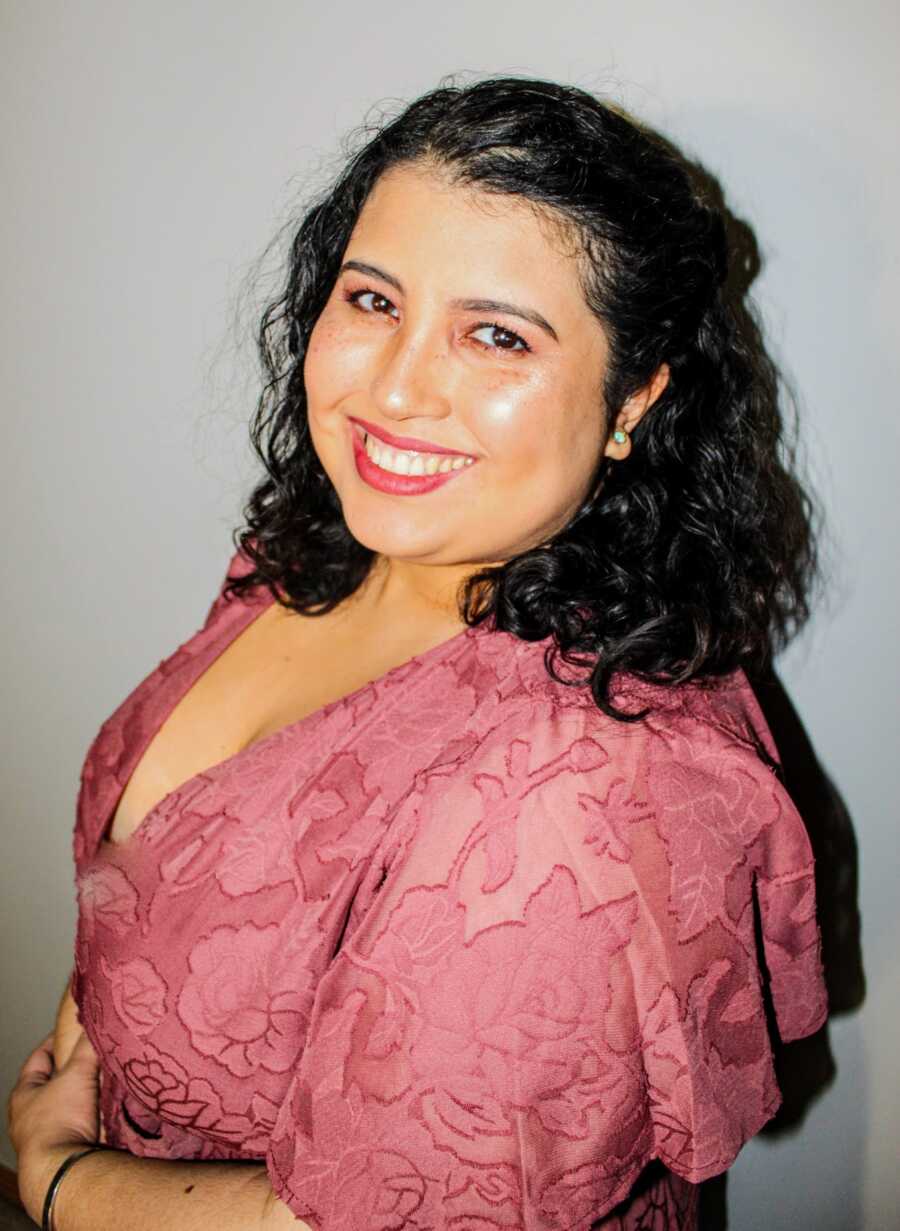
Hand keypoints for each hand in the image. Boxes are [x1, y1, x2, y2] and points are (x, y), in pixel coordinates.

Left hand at [7, 1028, 100, 1221]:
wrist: (65, 1170)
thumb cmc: (59, 1119)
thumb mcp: (76, 1074)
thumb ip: (86, 1048)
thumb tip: (98, 1023)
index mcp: (23, 1095)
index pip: (39, 1058)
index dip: (57, 1042)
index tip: (76, 1032)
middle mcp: (28, 1117)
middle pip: (54, 1084)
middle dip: (75, 1071)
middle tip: (96, 1058)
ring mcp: (44, 1138)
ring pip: (67, 1106)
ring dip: (84, 1097)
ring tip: (107, 1083)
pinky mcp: (61, 1153)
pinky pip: (79, 1126)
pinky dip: (91, 1117)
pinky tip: (107, 1110)